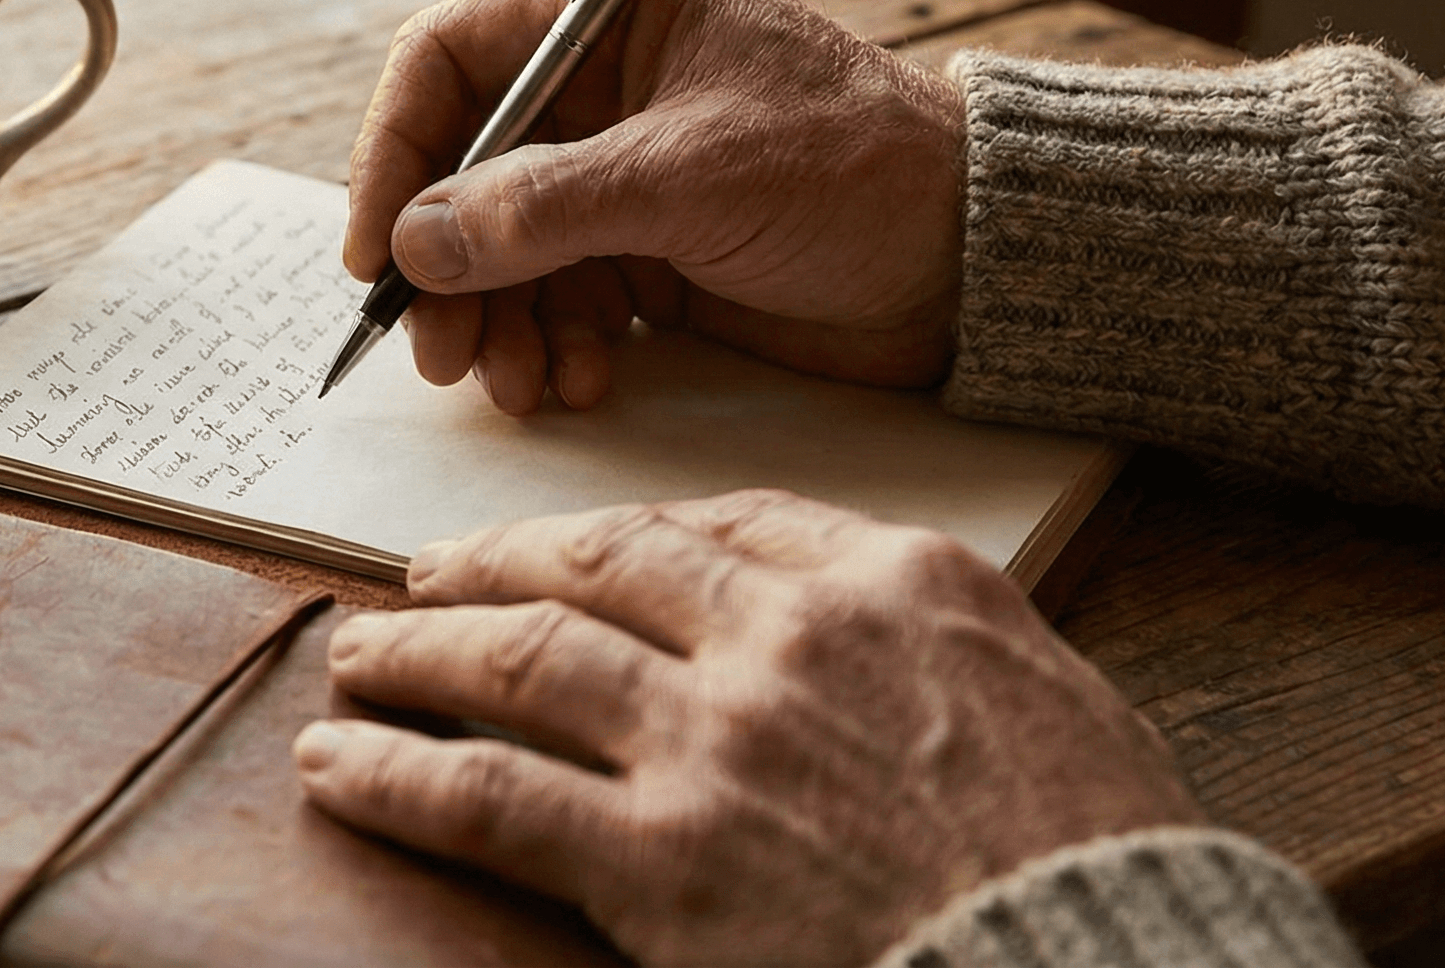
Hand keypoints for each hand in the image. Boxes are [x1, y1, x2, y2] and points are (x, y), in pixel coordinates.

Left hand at [292, 492, 1200, 967]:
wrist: (1103, 962)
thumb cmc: (1102, 852)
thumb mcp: (1049, 687)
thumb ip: (931, 632)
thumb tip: (863, 618)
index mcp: (888, 582)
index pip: (722, 520)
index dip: (619, 529)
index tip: (565, 544)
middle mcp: (781, 638)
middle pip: (596, 566)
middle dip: (493, 565)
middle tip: (425, 577)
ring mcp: (710, 743)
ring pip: (519, 661)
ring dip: (417, 657)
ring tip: (358, 660)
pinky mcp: (658, 861)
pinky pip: (487, 797)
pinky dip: (396, 777)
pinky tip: (341, 764)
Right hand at [345, 0, 964, 409]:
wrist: (977, 267)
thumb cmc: (862, 171)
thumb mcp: (690, 177)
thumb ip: (544, 208)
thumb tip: (416, 245)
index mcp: (615, 12)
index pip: (451, 58)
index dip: (397, 150)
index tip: (379, 249)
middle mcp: (605, 88)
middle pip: (461, 169)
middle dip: (444, 266)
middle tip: (440, 352)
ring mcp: (623, 176)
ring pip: (502, 249)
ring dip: (495, 322)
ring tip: (518, 383)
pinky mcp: (650, 255)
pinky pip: (557, 299)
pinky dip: (552, 345)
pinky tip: (580, 380)